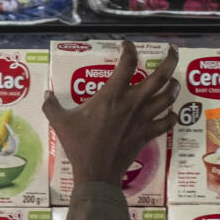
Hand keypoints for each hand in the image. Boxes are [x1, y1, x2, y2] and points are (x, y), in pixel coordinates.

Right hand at [43, 40, 178, 190]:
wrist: (97, 173)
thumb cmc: (80, 146)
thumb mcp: (61, 122)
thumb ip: (51, 105)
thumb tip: (45, 94)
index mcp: (112, 95)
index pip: (128, 62)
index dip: (129, 49)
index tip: (126, 45)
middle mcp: (133, 103)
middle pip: (161, 76)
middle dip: (170, 59)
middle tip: (171, 50)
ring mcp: (143, 119)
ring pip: (169, 97)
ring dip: (174, 86)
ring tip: (173, 80)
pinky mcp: (148, 134)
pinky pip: (168, 122)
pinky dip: (172, 116)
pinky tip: (170, 112)